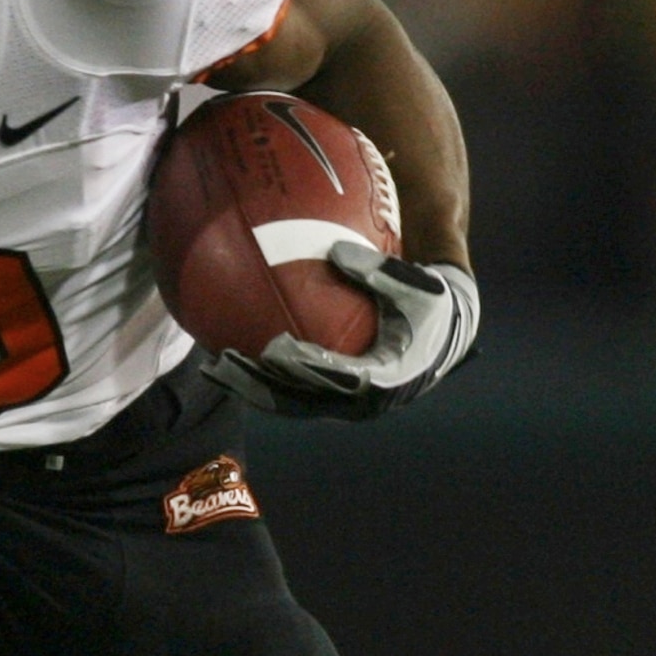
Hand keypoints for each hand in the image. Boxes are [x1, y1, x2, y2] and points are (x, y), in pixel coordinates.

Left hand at [202, 241, 479, 422]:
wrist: (442, 338)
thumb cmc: (428, 305)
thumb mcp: (414, 286)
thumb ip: (379, 272)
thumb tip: (336, 250)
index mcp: (386, 377)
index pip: (340, 377)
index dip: (307, 367)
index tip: (276, 351)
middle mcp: (362, 401)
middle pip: (302, 399)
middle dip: (261, 383)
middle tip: (225, 360)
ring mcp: (345, 405)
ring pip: (290, 403)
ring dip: (251, 388)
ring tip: (213, 366)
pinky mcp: (332, 400)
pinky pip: (291, 394)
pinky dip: (260, 381)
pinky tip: (228, 360)